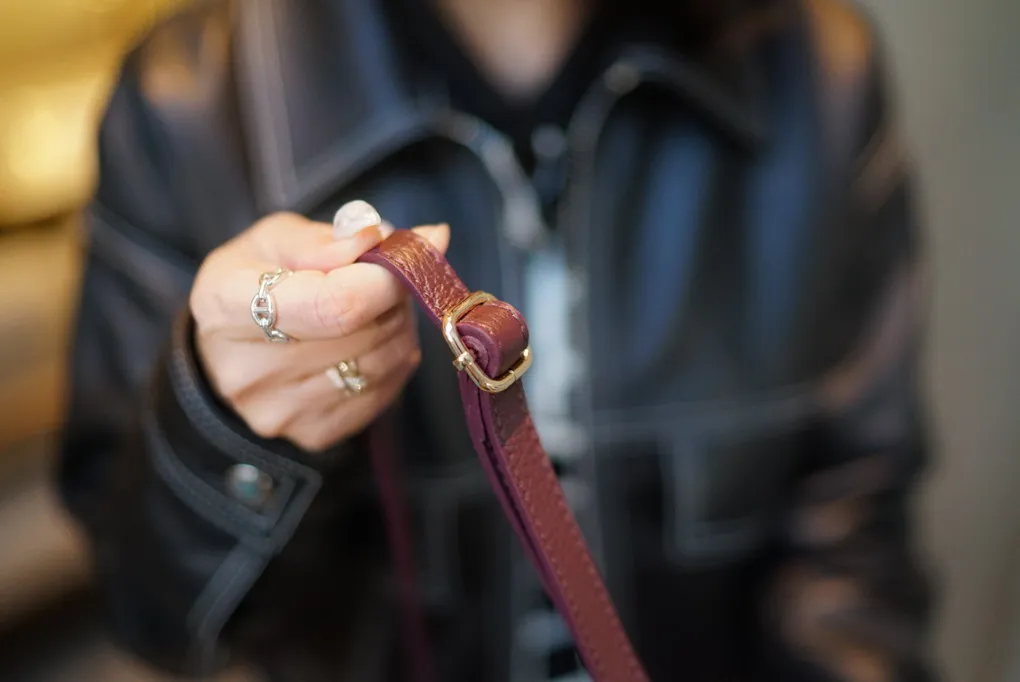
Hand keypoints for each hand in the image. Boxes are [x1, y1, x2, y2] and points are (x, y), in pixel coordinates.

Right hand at [190, 211, 448, 451]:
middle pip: (364, 332)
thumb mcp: (274, 240)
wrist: (228, 351)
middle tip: (388, 275)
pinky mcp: (310, 434)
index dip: (386, 276)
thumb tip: (385, 239)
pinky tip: (374, 341)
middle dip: (394, 295)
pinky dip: (393, 361)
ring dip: (397, 327)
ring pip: (380, 363)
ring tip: (379, 306)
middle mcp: (247, 369)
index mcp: (227, 306)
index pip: (334, 302)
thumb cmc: (254, 282)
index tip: (413, 249)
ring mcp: (279, 410)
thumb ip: (326, 238)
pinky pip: (382, 393)